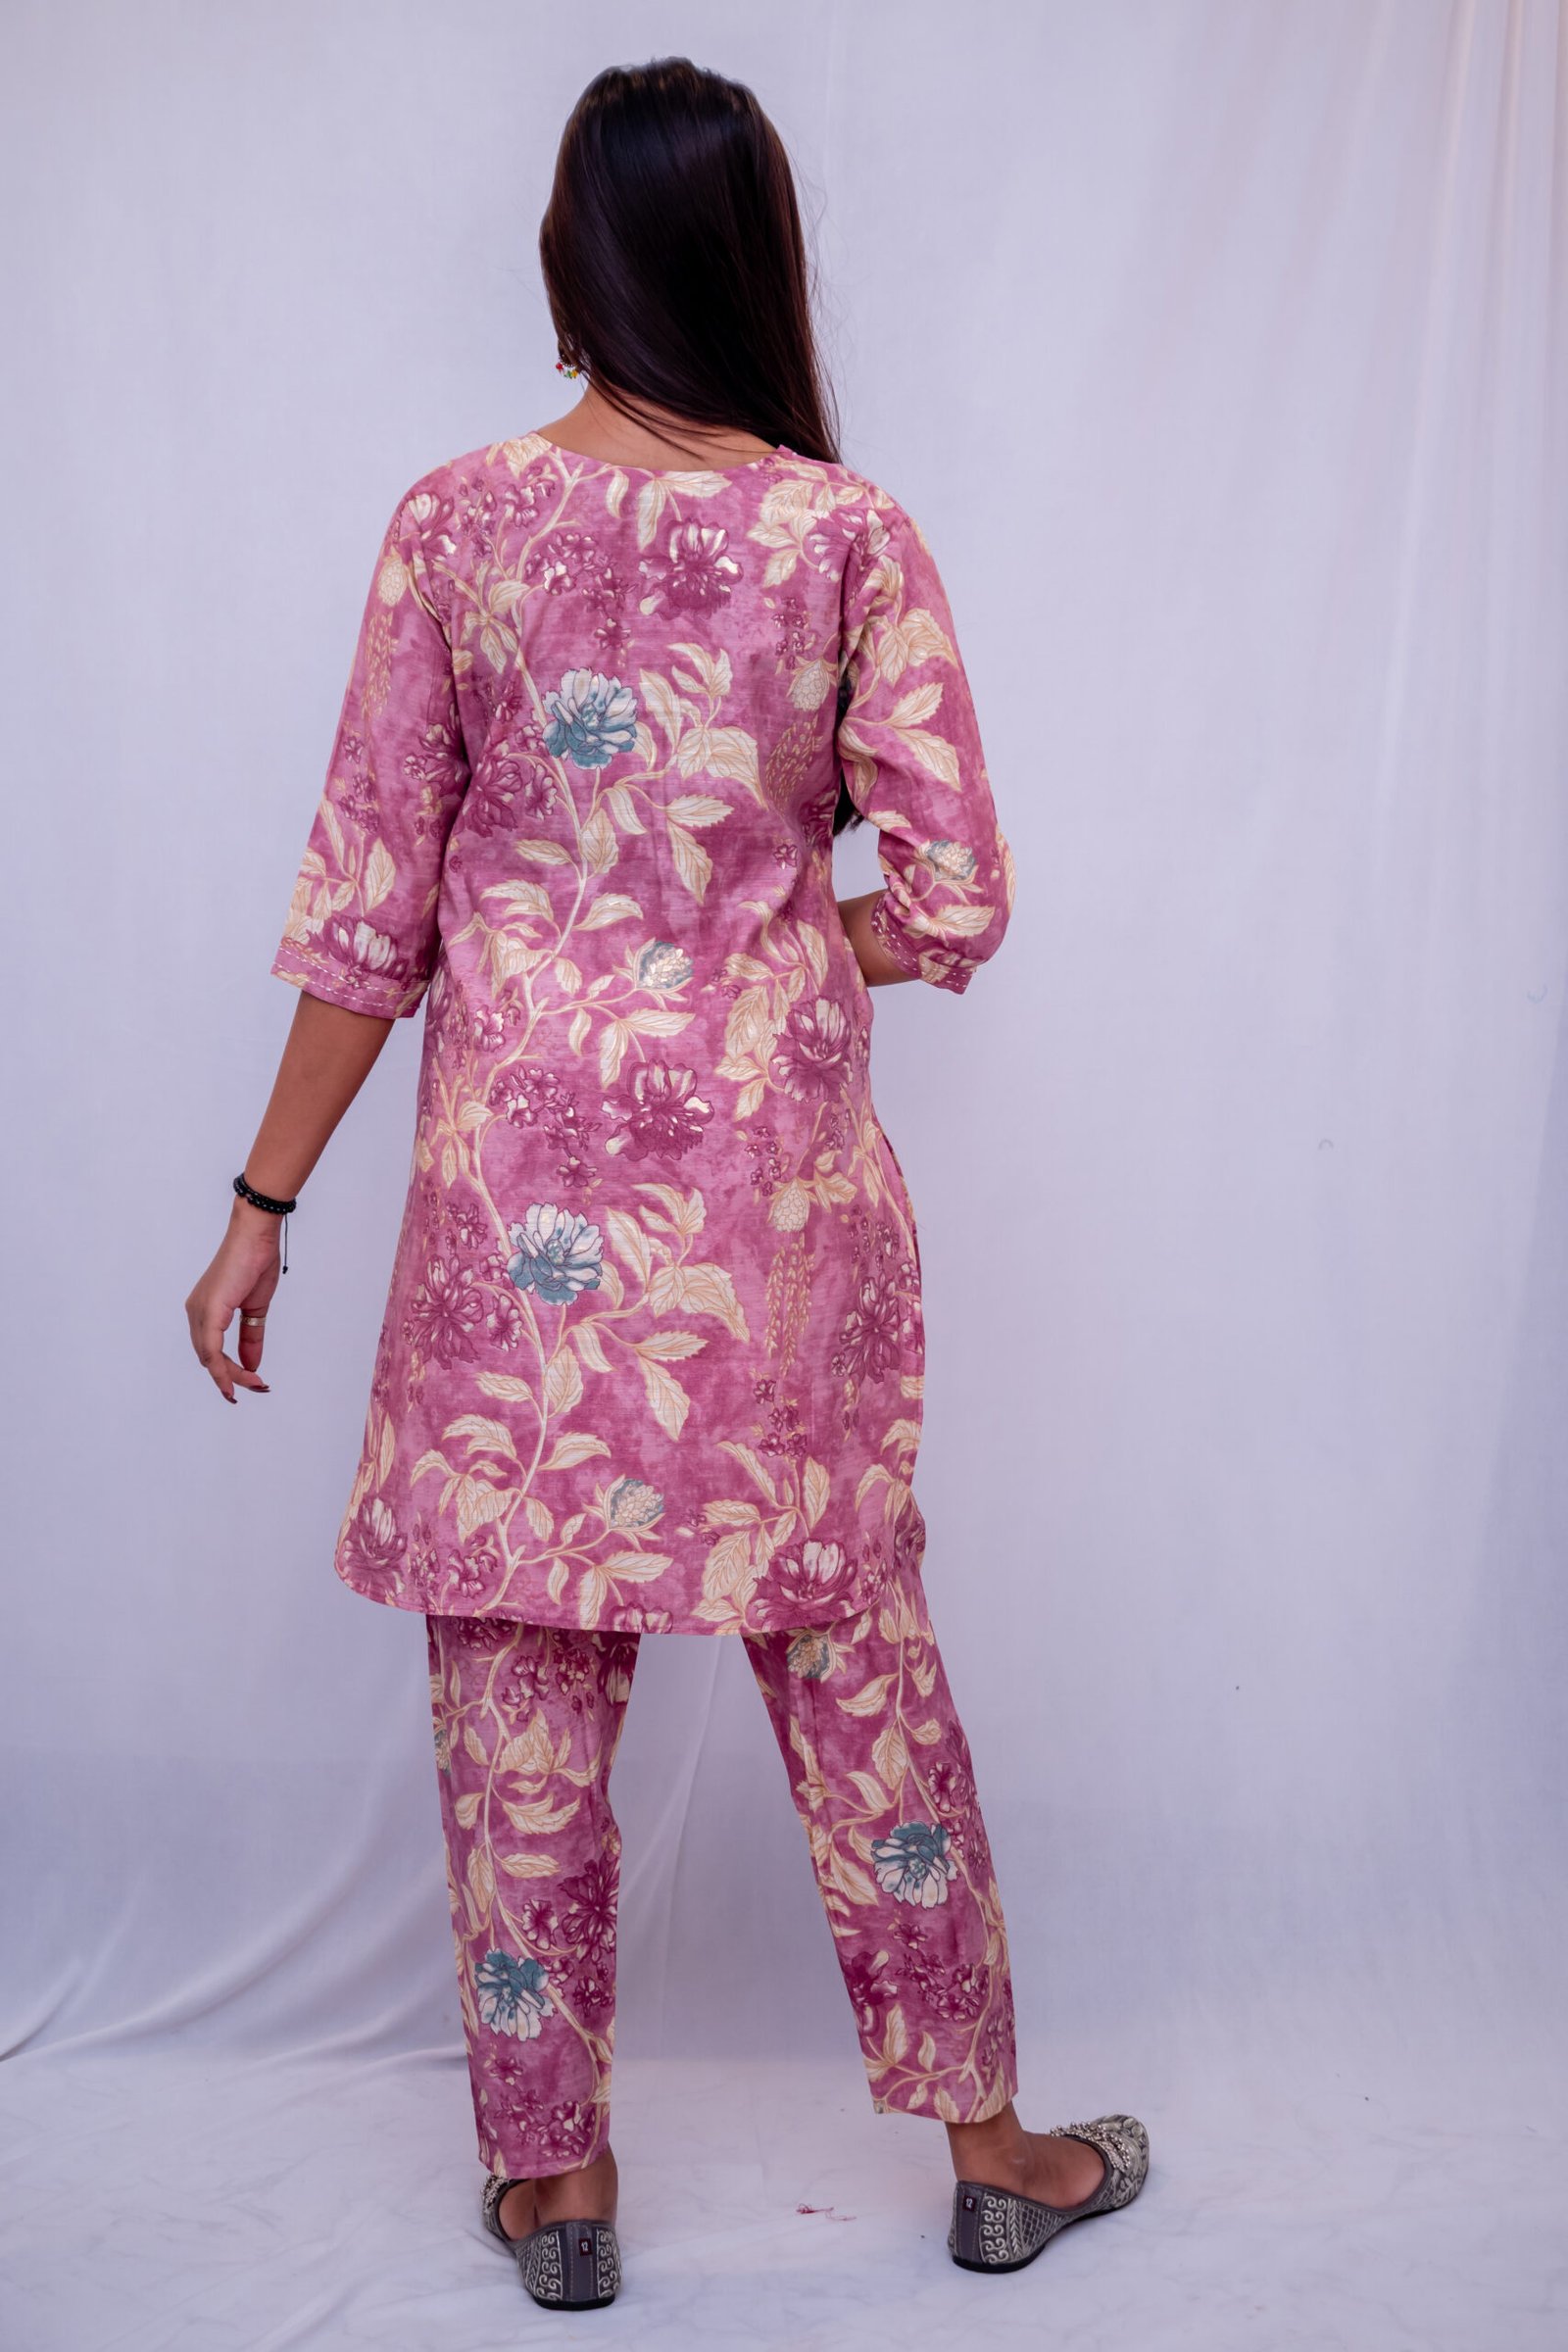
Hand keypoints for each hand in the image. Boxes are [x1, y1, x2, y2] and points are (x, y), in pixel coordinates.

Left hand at [185, 1199, 283, 1401]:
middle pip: (209, 1358)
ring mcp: (200, 1311)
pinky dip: (223, 1368)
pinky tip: (238, 1378)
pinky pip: (211, 1348)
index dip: (230, 1370)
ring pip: (209, 1358)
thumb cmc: (255, 1263)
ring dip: (231, 1375)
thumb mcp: (256, 1308)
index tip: (253, 1382)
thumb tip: (252, 1364)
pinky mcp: (209, 1310)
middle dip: (232, 1377)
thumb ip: (251, 1337)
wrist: (256, 1237)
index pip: (212, 1350)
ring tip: (255, 1383)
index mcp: (205, 1310)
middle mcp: (196, 1312)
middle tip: (258, 1386)